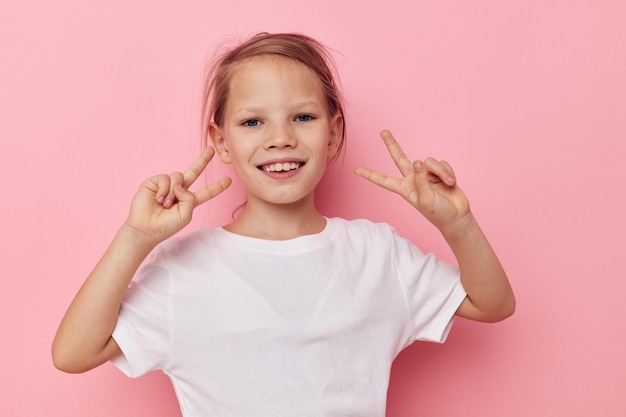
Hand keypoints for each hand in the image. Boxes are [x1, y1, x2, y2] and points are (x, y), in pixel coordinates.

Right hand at [124, 147, 230, 243]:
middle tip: (212, 150)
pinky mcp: (155, 182)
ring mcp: (167, 185)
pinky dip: (163, 189)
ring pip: (179, 176)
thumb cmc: (166, 225)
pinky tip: (158, 199)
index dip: (217, 187)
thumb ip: (190, 199)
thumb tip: (180, 184)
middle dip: (203, 160)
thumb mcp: (186, 215)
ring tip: (165, 204)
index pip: (206, 192)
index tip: (229, 180)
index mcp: (189, 201)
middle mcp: (179, 190)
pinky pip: (166, 178)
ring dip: (173, 192)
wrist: (146, 228)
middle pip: (194, 172)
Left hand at [355, 130, 470, 233]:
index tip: (356, 170)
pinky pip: (441, 163)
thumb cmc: (438, 213)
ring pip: (429, 161)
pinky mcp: (439, 171)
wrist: (457, 216)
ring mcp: (426, 174)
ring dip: (440, 171)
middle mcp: (413, 179)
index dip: (370, 175)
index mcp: (404, 188)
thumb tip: (417, 161)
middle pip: (399, 157)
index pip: (383, 180)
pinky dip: (447, 172)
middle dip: (392, 144)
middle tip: (383, 131)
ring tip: (447, 183)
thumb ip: (420, 180)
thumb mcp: (426, 199)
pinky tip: (451, 182)